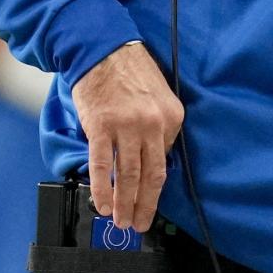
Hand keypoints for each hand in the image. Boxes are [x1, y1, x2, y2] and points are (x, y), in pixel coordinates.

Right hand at [71, 43, 183, 232]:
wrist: (102, 48)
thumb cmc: (130, 70)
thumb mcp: (158, 95)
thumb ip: (159, 127)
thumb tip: (151, 159)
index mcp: (172, 117)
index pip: (166, 161)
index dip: (156, 187)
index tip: (150, 202)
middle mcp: (153, 124)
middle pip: (151, 175)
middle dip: (145, 205)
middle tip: (139, 224)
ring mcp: (126, 126)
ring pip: (128, 175)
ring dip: (125, 203)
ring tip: (121, 221)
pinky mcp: (101, 126)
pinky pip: (102, 165)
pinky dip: (102, 188)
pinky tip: (103, 203)